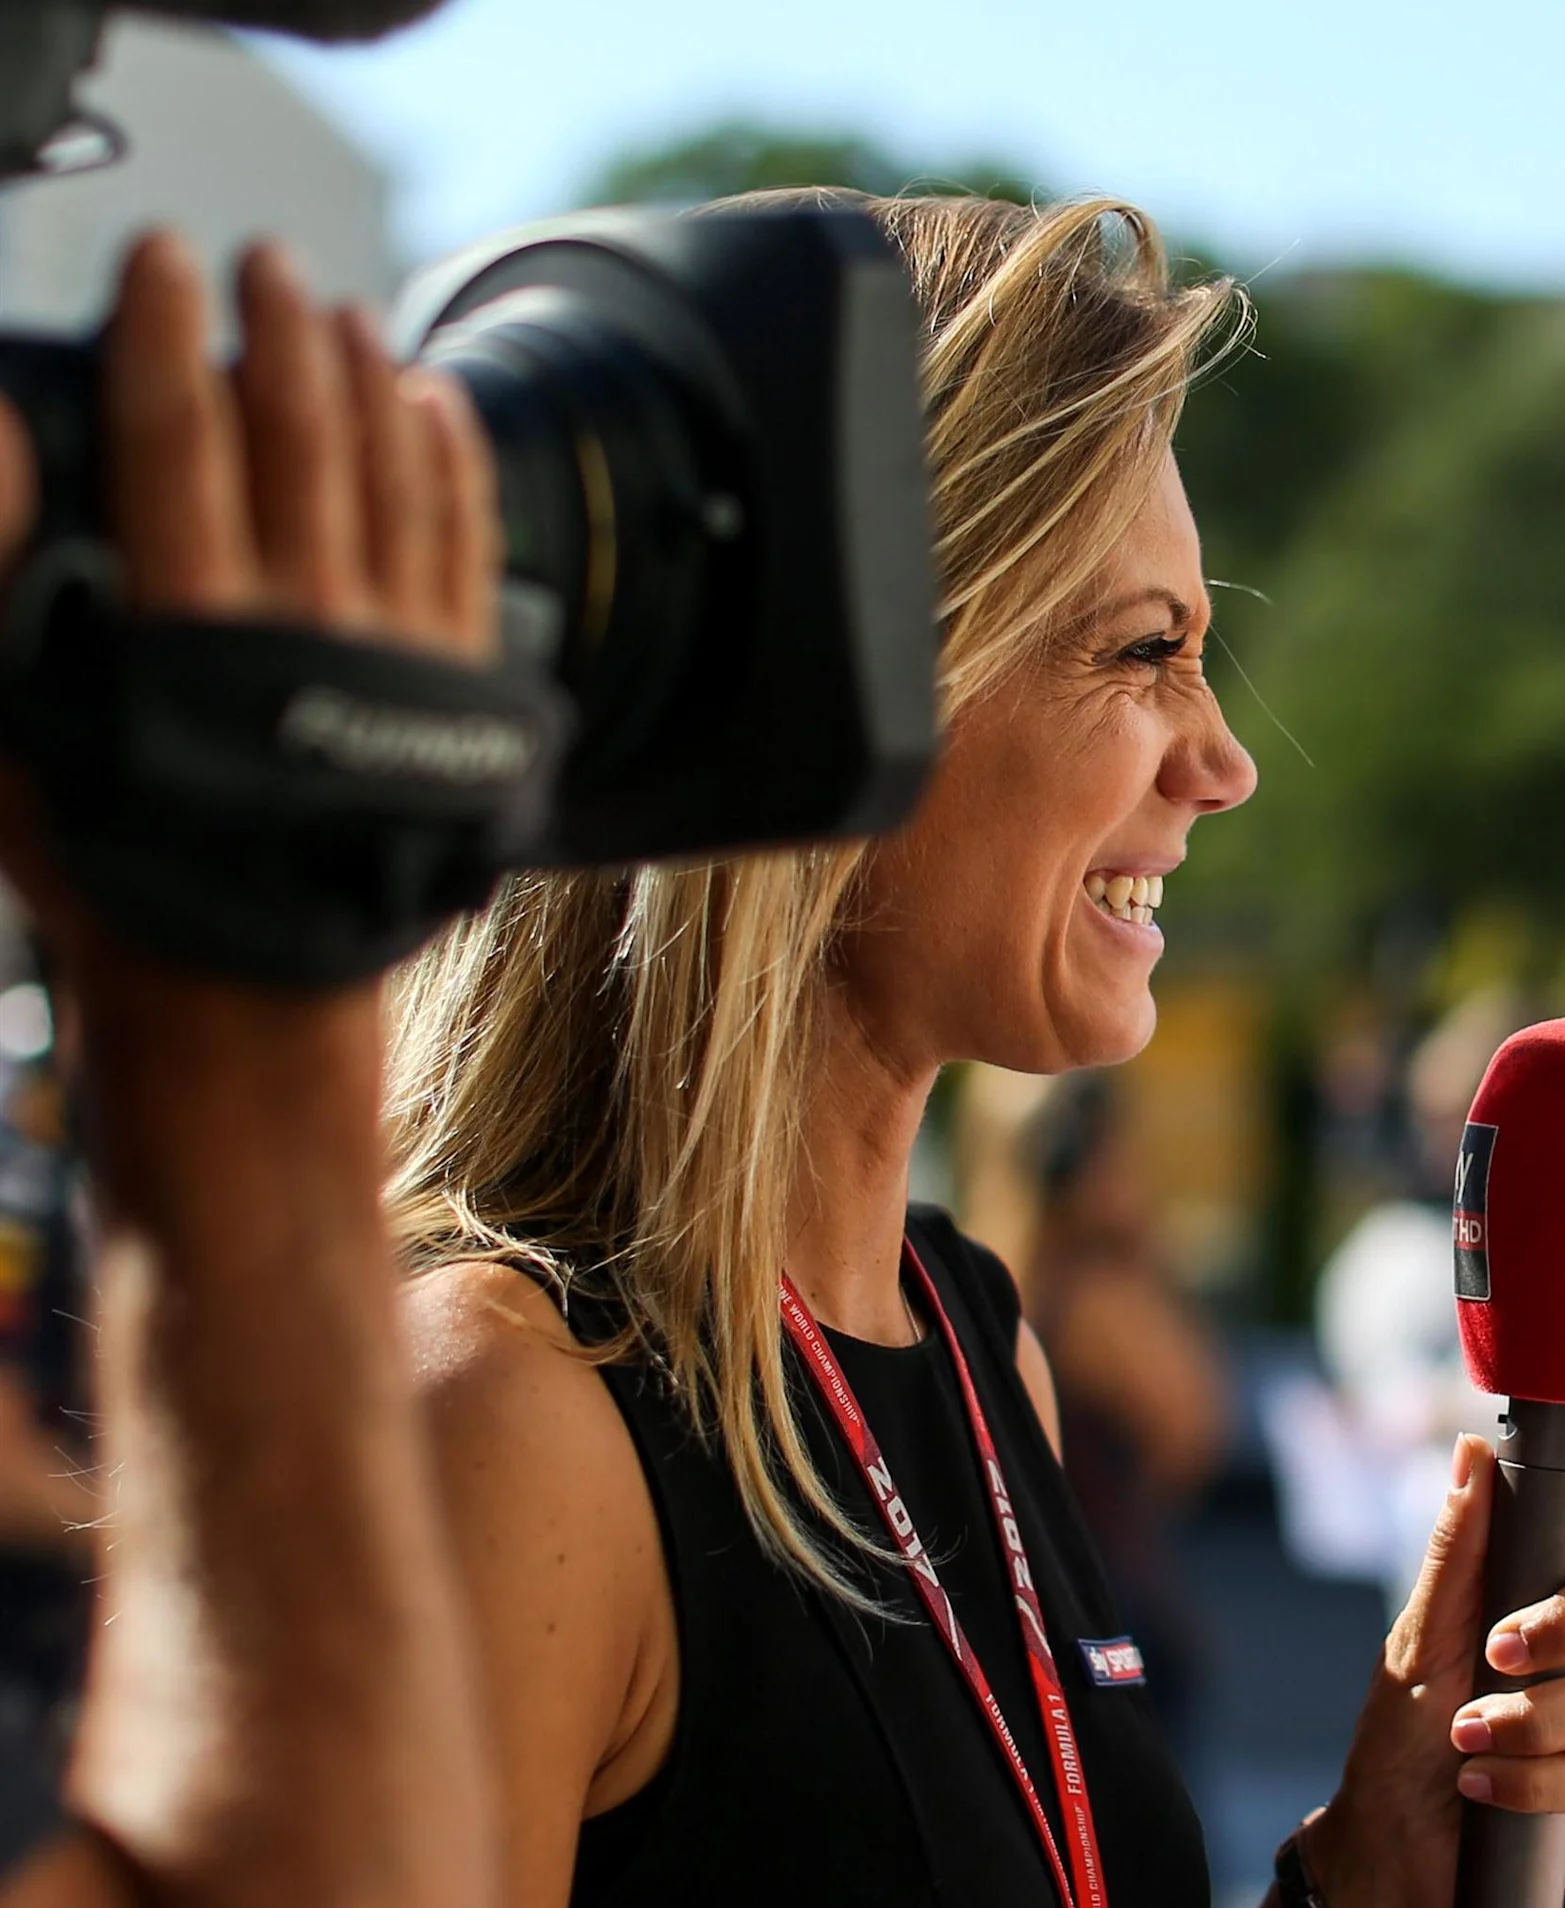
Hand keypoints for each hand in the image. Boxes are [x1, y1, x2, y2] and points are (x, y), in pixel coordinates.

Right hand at [0, 229, 498, 957]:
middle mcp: (310, 630)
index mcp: (191, 632)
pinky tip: (434, 407)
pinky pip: (465, 546)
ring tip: (341, 315)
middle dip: (278, 333)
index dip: (166, 336)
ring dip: (367, 381)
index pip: (177, 440)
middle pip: (301, 438)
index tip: (159, 258)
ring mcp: (399, 656)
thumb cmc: (117, 863)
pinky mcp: (460, 689)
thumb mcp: (18, 731)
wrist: (247, 991)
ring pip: (394, 479)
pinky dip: (450, 464)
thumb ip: (1, 578)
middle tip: (260, 261)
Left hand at [1299, 1435, 1564, 1906]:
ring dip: (1534, 1717)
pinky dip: (1539, 1777)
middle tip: (1498, 1653)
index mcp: (1545, 1589)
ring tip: (1467, 1736)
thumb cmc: (1399, 1736)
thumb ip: (1455, 1549)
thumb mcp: (1416, 1637)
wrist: (1389, 1843)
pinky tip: (1485, 1784)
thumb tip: (1472, 1450)